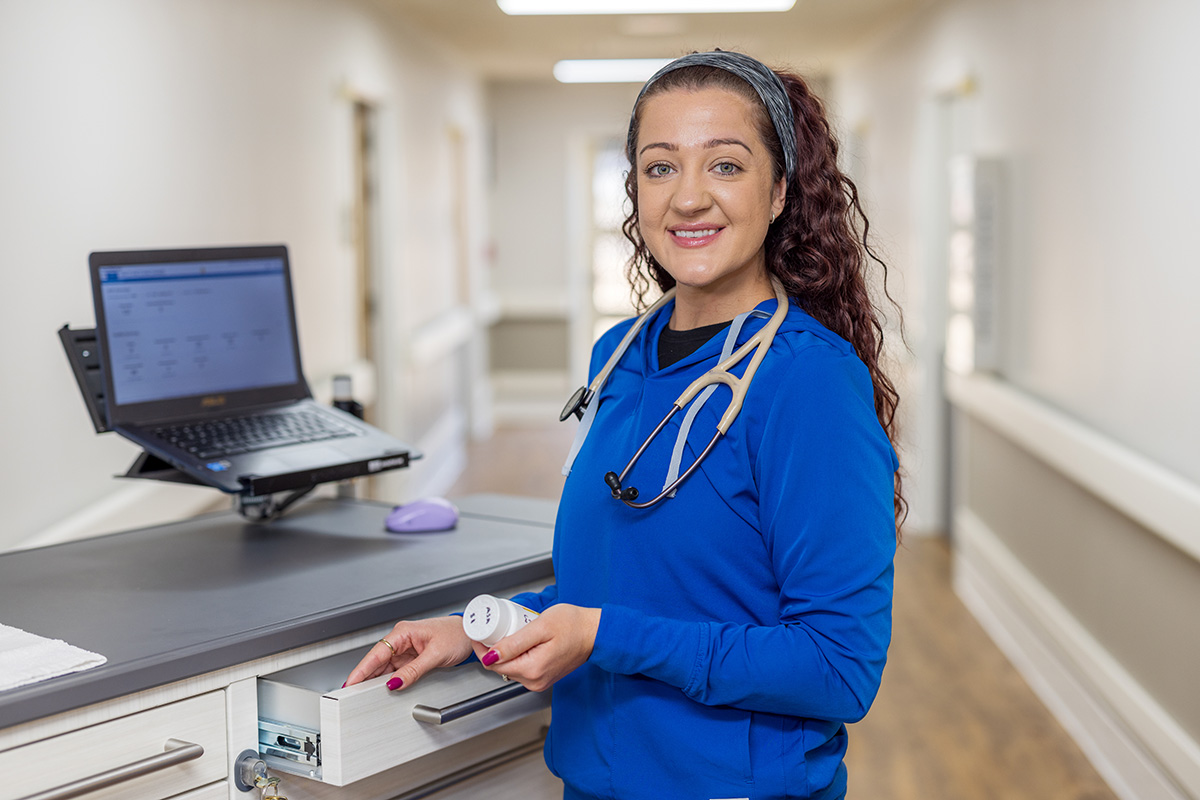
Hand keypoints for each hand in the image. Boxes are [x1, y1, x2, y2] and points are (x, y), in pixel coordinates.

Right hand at [344, 616, 472, 689]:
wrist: (471, 634)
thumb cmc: (457, 635)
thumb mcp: (435, 655)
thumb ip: (413, 670)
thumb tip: (395, 683)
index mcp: (404, 632)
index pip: (377, 652)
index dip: (362, 668)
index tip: (351, 682)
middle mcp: (402, 639)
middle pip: (377, 661)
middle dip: (365, 677)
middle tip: (352, 694)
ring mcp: (406, 649)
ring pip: (385, 667)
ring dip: (377, 680)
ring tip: (365, 694)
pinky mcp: (412, 658)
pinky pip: (396, 670)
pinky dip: (390, 680)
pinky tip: (385, 689)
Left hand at [472, 604, 600, 691]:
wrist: (594, 633)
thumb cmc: (573, 625)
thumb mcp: (540, 628)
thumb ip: (514, 643)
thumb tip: (489, 656)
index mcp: (532, 669)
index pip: (493, 664)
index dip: (482, 648)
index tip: (479, 632)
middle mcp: (535, 681)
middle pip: (500, 667)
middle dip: (493, 649)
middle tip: (496, 628)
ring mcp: (540, 682)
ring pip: (510, 668)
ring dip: (506, 652)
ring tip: (512, 632)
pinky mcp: (543, 678)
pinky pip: (522, 668)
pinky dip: (517, 656)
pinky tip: (522, 642)